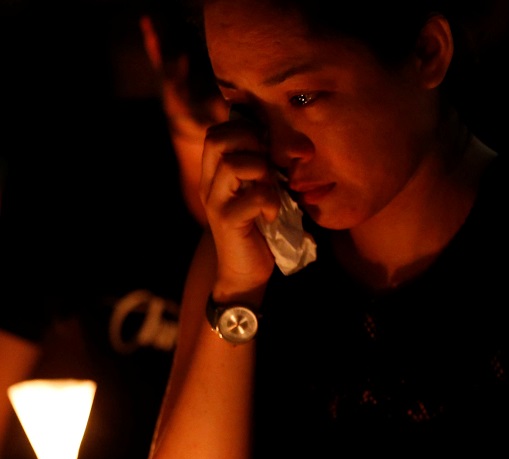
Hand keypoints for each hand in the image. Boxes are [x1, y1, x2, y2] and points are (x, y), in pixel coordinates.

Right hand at [201, 115, 279, 296]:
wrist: (245, 274)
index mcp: (215, 172)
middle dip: (252, 145)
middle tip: (269, 167)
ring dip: (262, 173)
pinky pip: (253, 198)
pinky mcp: (227, 222)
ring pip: (234, 164)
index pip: (218, 131)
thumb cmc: (260, 230)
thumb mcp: (262, 192)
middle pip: (218, 139)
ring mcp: (215, 202)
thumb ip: (266, 169)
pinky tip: (272, 215)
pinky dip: (270, 202)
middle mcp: (209, 183)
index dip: (246, 130)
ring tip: (271, 192)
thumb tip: (295, 144)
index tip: (268, 150)